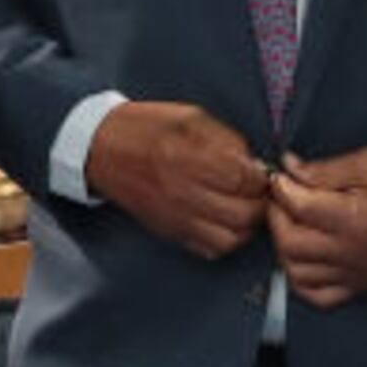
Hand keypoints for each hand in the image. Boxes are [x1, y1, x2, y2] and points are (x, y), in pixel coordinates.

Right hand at [85, 99, 269, 258]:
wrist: (103, 149)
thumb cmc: (147, 128)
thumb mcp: (191, 117)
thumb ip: (227, 140)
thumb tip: (255, 164)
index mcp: (190, 158)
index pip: (245, 181)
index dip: (263, 177)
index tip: (262, 172)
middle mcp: (184, 193)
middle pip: (243, 214)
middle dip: (259, 202)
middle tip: (257, 191)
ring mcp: (177, 217)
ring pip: (231, 239)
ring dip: (246, 225)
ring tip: (244, 207)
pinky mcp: (171, 231)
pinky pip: (210, 249)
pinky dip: (226, 240)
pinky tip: (225, 221)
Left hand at [268, 146, 366, 308]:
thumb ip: (324, 170)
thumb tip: (288, 169)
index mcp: (354, 218)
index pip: (298, 206)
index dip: (281, 188)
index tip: (279, 176)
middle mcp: (351, 251)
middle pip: (290, 242)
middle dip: (276, 216)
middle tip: (281, 198)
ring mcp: (354, 272)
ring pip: (297, 272)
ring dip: (284, 248)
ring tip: (292, 225)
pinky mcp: (360, 284)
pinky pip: (318, 296)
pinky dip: (302, 280)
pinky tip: (304, 258)